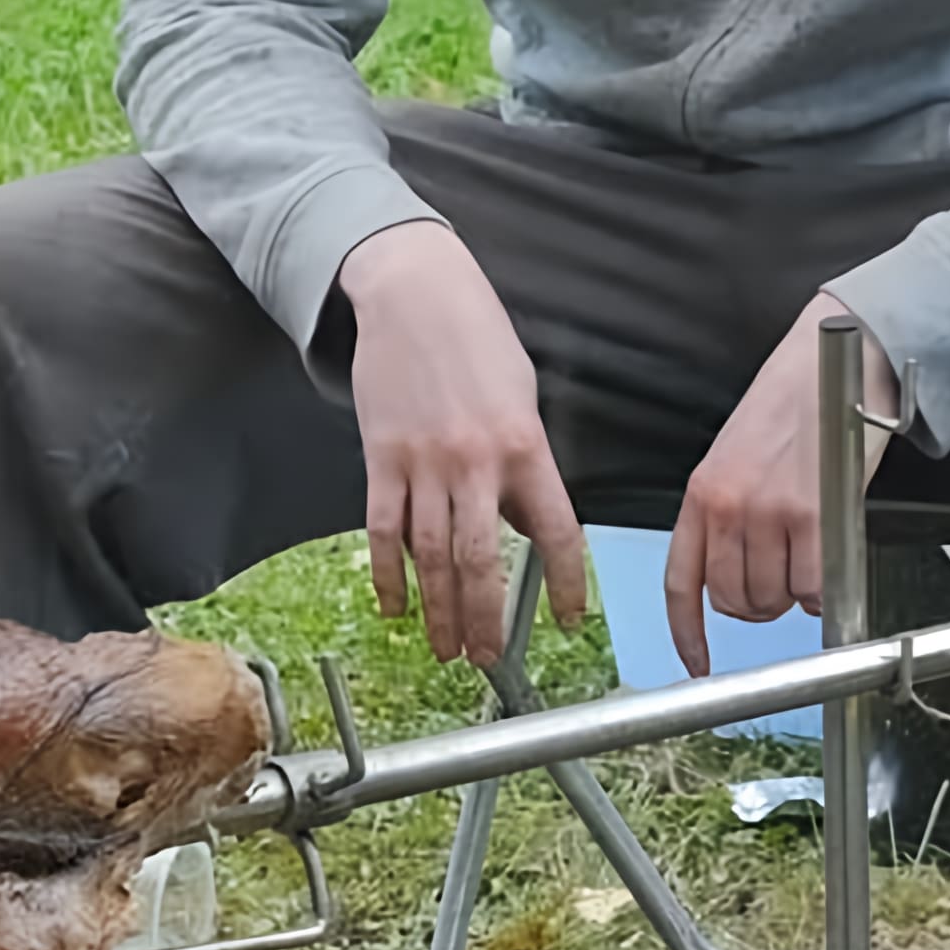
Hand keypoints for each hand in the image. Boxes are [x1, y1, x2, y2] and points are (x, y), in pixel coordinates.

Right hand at [334, 220, 589, 664]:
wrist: (413, 291)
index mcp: (526, 446)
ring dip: (439, 612)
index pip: (555, 533)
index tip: (569, 620)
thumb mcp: (521, 396)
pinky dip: (388, 576)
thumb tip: (521, 523)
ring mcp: (424, 463)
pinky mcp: (381, 457)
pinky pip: (384, 531)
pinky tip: (393, 606)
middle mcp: (477, 462)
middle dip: (486, 619)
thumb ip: (525, 464)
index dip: (566, 585)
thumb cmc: (477, 338)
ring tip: (446, 649)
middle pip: (481, 562)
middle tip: (487, 657)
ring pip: (431, 558)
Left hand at [663, 296, 899, 676]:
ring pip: (774, 599)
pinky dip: (825, 589)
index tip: (697, 663)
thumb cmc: (793, 404)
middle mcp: (726, 506)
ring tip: (811, 556)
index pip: (682, 581)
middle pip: (734, 600)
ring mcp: (767, 513)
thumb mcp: (737, 457)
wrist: (835, 358)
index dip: (688, 632)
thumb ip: (730, 515)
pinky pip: (812, 587)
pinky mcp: (812, 515)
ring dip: (794, 595)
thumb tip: (744, 573)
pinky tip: (830, 559)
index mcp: (701, 493)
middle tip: (787, 578)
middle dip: (762, 603)